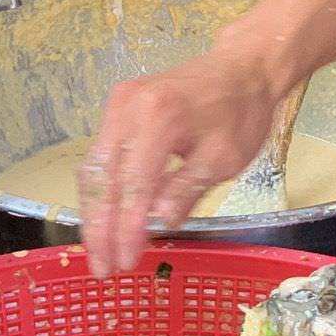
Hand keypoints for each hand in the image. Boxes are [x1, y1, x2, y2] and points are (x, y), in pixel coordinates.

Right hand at [78, 45, 280, 275]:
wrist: (241, 68)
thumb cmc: (240, 114)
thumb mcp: (223, 159)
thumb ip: (185, 191)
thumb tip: (156, 224)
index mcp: (158, 119)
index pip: (133, 186)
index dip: (126, 230)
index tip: (124, 263)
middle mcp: (128, 108)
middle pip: (102, 179)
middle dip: (99, 229)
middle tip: (101, 268)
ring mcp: (118, 104)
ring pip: (94, 168)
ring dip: (95, 213)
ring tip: (99, 251)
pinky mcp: (117, 106)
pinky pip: (101, 155)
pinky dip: (102, 191)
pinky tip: (106, 218)